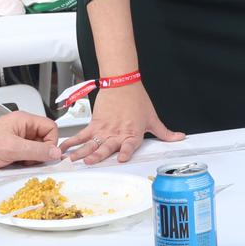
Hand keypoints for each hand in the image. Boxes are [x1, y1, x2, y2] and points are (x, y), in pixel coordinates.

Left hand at [0, 113, 61, 168]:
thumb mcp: (12, 148)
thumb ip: (36, 150)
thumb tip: (56, 153)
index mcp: (24, 120)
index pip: (50, 127)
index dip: (51, 142)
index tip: (44, 154)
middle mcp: (22, 128)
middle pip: (45, 139)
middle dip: (41, 152)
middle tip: (30, 160)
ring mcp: (17, 138)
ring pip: (37, 148)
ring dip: (33, 158)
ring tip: (21, 162)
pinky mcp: (12, 148)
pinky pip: (27, 154)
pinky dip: (26, 161)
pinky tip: (16, 164)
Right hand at [61, 81, 181, 163]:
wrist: (123, 83)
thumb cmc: (138, 100)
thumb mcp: (153, 119)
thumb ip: (165, 133)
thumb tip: (180, 138)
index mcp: (132, 134)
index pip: (129, 146)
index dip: (126, 152)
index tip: (121, 159)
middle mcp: (117, 134)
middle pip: (105, 147)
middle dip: (96, 156)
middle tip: (88, 162)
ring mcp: (104, 130)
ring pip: (90, 144)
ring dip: (80, 152)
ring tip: (71, 160)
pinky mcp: (94, 124)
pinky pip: (82, 135)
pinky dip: (72, 142)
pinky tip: (64, 148)